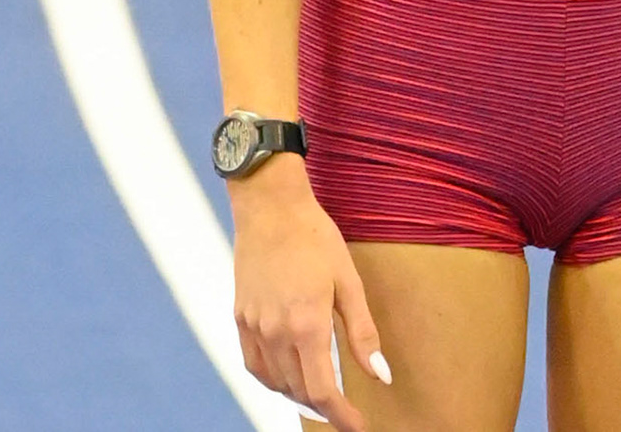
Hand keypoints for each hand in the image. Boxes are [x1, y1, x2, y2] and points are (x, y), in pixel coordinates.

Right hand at [230, 159, 389, 431]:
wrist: (271, 209)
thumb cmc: (316, 239)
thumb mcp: (349, 281)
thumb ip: (363, 333)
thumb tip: (380, 375)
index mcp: (307, 325)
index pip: (323, 390)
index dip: (341, 415)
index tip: (358, 426)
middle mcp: (276, 333)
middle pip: (299, 390)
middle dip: (324, 407)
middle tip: (346, 411)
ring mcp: (254, 327)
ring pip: (275, 382)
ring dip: (299, 395)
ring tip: (323, 396)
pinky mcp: (240, 318)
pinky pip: (255, 365)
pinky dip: (273, 379)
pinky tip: (288, 377)